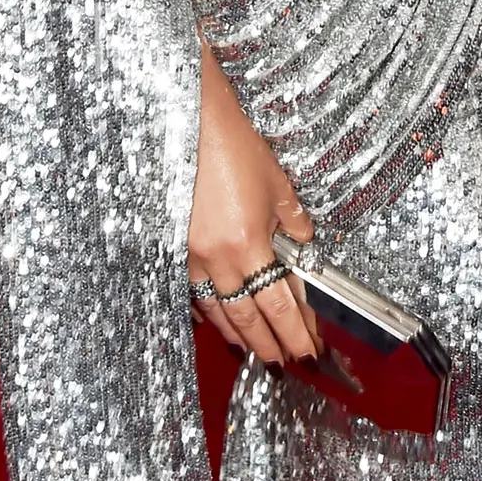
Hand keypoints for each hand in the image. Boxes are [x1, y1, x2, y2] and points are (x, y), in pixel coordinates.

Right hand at [188, 40, 320, 364]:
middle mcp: (218, 259)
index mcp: (248, 244)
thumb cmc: (232, 143)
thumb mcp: (275, 179)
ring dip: (239, 334)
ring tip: (255, 348)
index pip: (279, 303)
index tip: (309, 347)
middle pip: (248, 318)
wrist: (187, 120)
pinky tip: (217, 318)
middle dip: (270, 344)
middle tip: (287, 360)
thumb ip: (293, 216)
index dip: (296, 330)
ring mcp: (189, 258)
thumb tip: (305, 239)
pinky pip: (193, 292)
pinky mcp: (172, 249)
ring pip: (218, 311)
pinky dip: (209, 310)